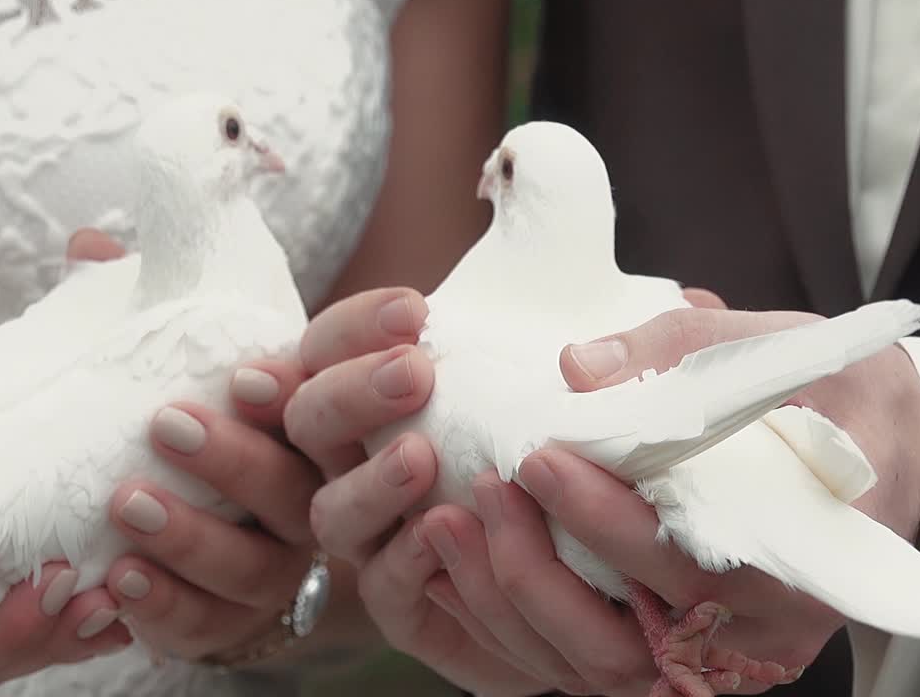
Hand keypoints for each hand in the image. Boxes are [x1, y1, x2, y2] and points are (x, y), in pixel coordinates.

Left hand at [56, 230, 375, 668]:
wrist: (210, 557)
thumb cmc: (205, 430)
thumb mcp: (178, 362)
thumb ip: (144, 309)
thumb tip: (88, 241)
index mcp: (309, 407)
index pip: (344, 359)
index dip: (361, 336)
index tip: (394, 311)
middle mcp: (314, 484)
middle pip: (315, 462)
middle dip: (274, 438)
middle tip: (209, 403)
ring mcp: (281, 557)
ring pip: (257, 553)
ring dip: (195, 529)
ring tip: (129, 499)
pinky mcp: (237, 618)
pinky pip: (208, 620)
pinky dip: (165, 601)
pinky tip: (121, 577)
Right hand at [287, 288, 562, 695]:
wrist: (609, 581)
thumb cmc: (583, 461)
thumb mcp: (584, 399)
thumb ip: (580, 369)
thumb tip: (585, 361)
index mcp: (379, 396)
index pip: (332, 346)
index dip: (356, 326)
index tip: (414, 312)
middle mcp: (359, 463)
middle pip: (310, 420)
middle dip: (350, 393)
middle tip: (413, 374)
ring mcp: (376, 537)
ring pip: (331, 512)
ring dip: (369, 482)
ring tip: (419, 457)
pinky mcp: (405, 607)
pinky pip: (381, 586)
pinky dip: (404, 558)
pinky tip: (441, 530)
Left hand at [431, 293, 919, 693]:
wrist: (896, 451)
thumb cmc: (841, 398)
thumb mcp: (786, 353)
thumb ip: (682, 351)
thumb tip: (575, 367)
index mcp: (803, 564)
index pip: (683, 562)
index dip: (602, 518)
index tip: (538, 455)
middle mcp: (761, 634)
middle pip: (625, 639)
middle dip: (535, 567)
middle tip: (480, 488)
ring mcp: (721, 657)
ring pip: (596, 667)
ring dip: (510, 603)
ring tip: (447, 525)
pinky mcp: (686, 656)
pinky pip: (591, 663)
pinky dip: (521, 626)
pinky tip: (462, 571)